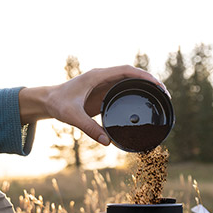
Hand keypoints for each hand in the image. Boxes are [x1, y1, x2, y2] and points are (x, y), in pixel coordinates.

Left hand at [19, 65, 166, 144]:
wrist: (48, 101)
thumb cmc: (58, 104)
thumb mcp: (73, 117)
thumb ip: (89, 129)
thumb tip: (107, 142)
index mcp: (98, 76)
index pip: (127, 71)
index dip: (144, 77)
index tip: (158, 85)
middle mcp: (103, 77)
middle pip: (132, 74)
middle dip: (150, 82)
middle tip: (164, 95)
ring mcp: (103, 84)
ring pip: (128, 81)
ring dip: (143, 87)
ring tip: (159, 98)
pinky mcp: (102, 93)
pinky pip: (121, 90)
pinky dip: (134, 94)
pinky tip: (142, 102)